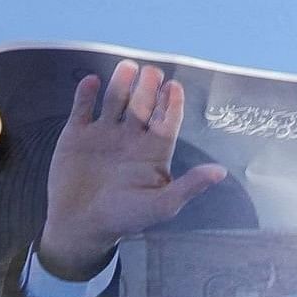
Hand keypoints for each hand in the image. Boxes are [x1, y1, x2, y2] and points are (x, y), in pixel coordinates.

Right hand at [33, 59, 225, 282]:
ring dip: (121, 83)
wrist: (78, 227)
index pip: (166, 118)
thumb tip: (220, 172)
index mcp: (152, 150)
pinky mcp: (76, 135)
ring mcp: (103, 134)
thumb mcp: (161, 205)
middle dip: (148, 88)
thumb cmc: (123, 218)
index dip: (171, 102)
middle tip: (151, 74)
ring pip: (115, 99)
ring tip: (127, 69)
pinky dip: (86, 94)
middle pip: (142, 103)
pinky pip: (82, 108)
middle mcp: (130, 137)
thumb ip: (189, 186)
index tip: (173, 87)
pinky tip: (92, 83)